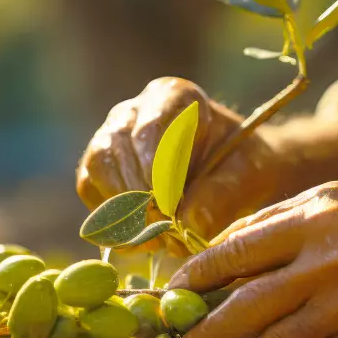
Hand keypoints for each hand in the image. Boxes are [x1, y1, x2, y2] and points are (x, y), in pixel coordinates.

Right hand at [76, 77, 283, 241]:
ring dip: (122, 210)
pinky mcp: (100, 166)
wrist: (233, 172)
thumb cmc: (242, 165)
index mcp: (174, 97)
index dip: (156, 174)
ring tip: (153, 240)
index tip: (170, 210)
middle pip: (116, 147)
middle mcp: (134, 110)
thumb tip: (187, 224)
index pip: (150, 130)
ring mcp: (112, 136)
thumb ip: (221, 195)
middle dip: (137, 196)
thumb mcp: (247, 175)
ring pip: (98, 167)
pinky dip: (111, 220)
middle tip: (163, 233)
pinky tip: (140, 241)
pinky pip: (90, 189)